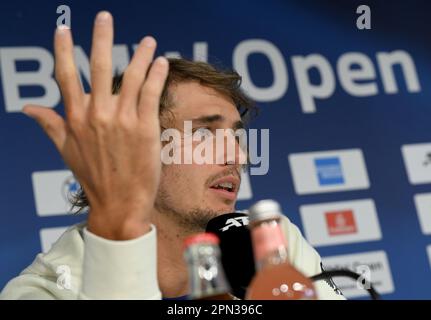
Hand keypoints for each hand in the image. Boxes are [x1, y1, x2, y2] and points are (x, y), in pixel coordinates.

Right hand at [23, 11, 168, 239]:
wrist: (119, 204)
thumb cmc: (93, 178)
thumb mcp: (66, 150)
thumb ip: (50, 125)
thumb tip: (29, 109)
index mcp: (75, 118)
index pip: (66, 76)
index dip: (63, 50)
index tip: (63, 29)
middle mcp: (96, 115)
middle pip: (98, 67)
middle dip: (101, 38)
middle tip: (105, 16)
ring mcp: (121, 121)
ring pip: (130, 77)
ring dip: (140, 55)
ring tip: (147, 41)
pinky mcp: (144, 128)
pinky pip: (150, 94)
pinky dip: (155, 76)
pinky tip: (160, 62)